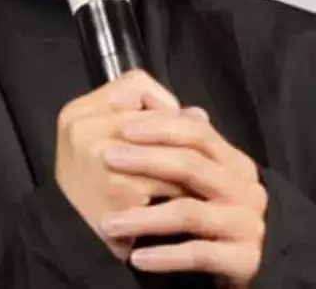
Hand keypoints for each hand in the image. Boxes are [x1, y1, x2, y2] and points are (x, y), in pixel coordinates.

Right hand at [54, 70, 200, 260]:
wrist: (68, 238)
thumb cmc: (89, 184)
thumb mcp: (99, 141)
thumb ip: (143, 121)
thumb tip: (198, 115)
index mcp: (78, 112)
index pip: (134, 84)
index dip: (161, 101)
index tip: (170, 122)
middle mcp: (85, 129)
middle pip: (154, 116)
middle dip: (178, 136)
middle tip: (195, 154)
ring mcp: (101, 159)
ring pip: (165, 148)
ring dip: (186, 164)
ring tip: (195, 177)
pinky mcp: (120, 191)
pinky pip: (167, 183)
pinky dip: (182, 191)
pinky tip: (188, 200)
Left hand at [98, 110, 267, 286]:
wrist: (258, 261)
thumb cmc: (218, 210)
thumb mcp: (206, 175)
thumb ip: (188, 144)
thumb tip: (166, 105)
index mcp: (234, 162)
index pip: (197, 133)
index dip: (160, 126)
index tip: (123, 127)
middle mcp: (245, 189)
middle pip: (191, 165)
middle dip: (145, 159)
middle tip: (107, 158)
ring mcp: (246, 224)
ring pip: (188, 212)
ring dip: (144, 217)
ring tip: (108, 223)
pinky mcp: (245, 259)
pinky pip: (199, 254)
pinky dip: (165, 256)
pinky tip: (136, 258)